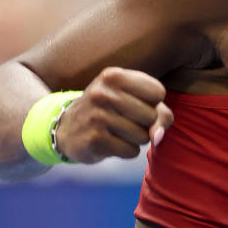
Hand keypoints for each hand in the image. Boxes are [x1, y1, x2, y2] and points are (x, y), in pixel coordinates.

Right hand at [53, 67, 174, 163]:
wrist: (67, 129)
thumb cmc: (110, 111)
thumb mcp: (132, 99)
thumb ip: (160, 114)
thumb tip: (158, 136)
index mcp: (113, 76)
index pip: (158, 92)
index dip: (152, 103)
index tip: (135, 102)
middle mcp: (103, 93)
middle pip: (152, 115)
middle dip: (144, 123)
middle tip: (123, 120)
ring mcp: (97, 117)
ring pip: (144, 136)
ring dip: (135, 139)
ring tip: (116, 131)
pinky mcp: (95, 140)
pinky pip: (131, 151)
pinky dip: (126, 151)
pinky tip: (110, 143)